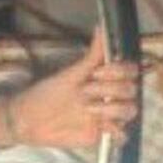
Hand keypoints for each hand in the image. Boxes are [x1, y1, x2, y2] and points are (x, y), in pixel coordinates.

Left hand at [8, 27, 139, 148]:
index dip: (119, 71)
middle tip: (85, 91)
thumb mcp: (70, 73)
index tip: (98, 73)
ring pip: (130, 111)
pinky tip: (102, 127)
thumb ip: (91, 55)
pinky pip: (122, 135)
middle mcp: (110, 95)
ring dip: (112, 109)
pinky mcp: (103, 133)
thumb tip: (101, 27)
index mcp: (104, 78)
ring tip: (88, 109)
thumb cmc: (47, 93)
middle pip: (131, 90)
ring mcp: (108, 115)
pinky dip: (117, 132)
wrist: (30, 120)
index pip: (130, 71)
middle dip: (109, 89)